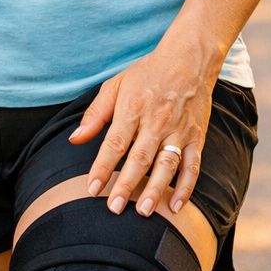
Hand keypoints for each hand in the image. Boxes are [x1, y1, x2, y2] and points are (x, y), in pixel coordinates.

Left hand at [68, 52, 214, 218]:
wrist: (189, 58)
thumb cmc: (147, 73)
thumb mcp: (115, 85)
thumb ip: (95, 114)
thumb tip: (74, 140)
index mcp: (133, 109)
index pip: (115, 143)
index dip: (102, 167)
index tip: (91, 189)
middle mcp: (156, 121)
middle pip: (139, 158)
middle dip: (126, 185)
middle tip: (115, 209)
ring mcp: (178, 130)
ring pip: (166, 164)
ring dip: (156, 189)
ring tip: (144, 211)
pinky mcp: (196, 136)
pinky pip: (192, 165)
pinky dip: (186, 186)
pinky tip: (176, 205)